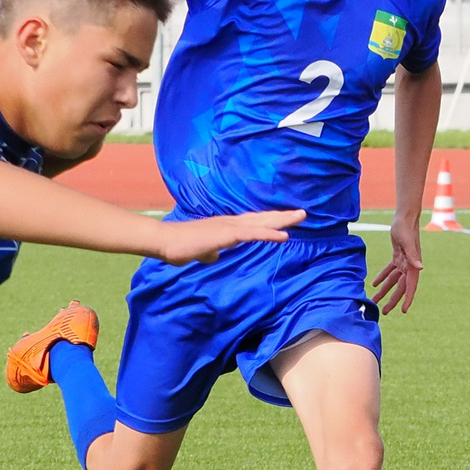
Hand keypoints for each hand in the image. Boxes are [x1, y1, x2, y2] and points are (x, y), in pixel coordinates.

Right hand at [155, 210, 302, 263]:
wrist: (166, 242)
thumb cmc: (180, 246)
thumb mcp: (201, 251)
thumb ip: (209, 252)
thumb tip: (213, 257)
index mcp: (227, 226)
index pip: (254, 222)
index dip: (270, 220)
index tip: (287, 219)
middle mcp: (231, 222)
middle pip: (262, 217)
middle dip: (283, 216)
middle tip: (303, 213)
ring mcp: (229, 227)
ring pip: (261, 222)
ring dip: (282, 220)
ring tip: (300, 217)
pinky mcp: (226, 235)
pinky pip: (253, 234)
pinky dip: (269, 233)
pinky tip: (284, 235)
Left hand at [371, 216, 422, 313]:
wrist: (405, 216)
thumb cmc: (406, 228)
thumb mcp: (408, 242)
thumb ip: (413, 256)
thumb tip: (420, 269)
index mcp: (413, 265)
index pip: (410, 286)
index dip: (407, 299)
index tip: (403, 310)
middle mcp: (409, 265)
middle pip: (400, 287)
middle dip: (392, 299)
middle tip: (384, 311)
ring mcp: (403, 261)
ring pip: (393, 280)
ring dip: (385, 290)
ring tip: (375, 300)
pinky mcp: (397, 255)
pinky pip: (390, 270)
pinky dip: (382, 277)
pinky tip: (374, 284)